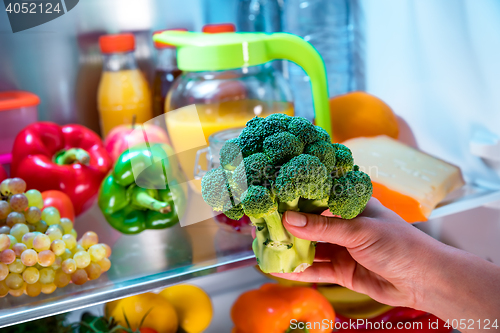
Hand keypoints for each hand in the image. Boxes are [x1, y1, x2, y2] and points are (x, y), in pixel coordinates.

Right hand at [273, 198, 443, 308]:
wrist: (423, 281)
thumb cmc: (399, 244)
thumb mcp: (359, 231)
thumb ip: (323, 227)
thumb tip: (288, 219)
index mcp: (350, 204)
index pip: (316, 197)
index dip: (293, 198)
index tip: (270, 199)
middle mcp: (343, 224)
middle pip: (309, 224)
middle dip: (287, 225)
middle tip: (261, 225)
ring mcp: (341, 247)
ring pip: (310, 247)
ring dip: (289, 248)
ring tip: (264, 246)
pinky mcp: (341, 270)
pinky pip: (316, 269)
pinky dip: (298, 269)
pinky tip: (279, 268)